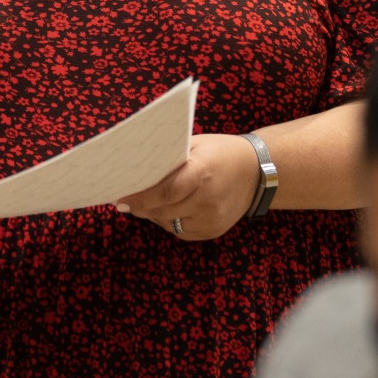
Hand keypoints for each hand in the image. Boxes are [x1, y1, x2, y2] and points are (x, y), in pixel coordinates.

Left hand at [117, 133, 259, 241]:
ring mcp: (211, 219)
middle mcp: (207, 200)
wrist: (258, 172)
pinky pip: (181, 231)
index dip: (139, 198)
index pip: (164, 192)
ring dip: (152, 214)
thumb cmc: (220, 152)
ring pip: (169, 222)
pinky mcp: (212, 231)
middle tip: (123, 201)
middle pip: (163, 210)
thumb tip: (135, 169)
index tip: (119, 199)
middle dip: (140, 207)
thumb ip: (169, 160)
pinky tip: (163, 210)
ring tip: (141, 203)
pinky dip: (168, 221)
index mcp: (201, 174)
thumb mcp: (195, 146)